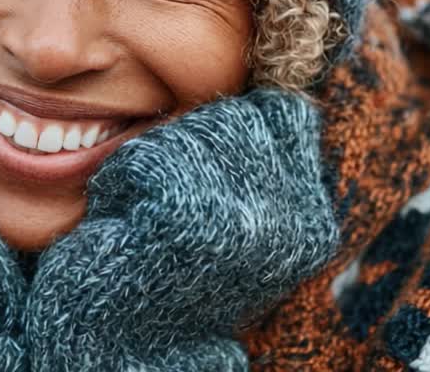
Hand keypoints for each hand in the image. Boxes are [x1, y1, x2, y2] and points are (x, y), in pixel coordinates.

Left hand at [24, 88, 339, 370]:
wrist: (117, 342)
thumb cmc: (162, 264)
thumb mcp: (230, 211)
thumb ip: (257, 158)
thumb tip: (279, 87)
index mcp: (312, 221)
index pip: (284, 113)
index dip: (230, 127)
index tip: (199, 181)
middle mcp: (293, 224)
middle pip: (236, 113)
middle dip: (188, 142)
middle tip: (166, 206)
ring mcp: (246, 223)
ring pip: (191, 127)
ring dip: (153, 162)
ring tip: (147, 218)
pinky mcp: (191, 221)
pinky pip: (147, 154)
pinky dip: (121, 181)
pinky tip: (126, 226)